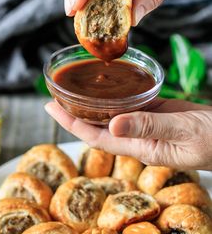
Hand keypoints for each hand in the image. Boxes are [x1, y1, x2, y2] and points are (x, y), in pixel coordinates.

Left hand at [45, 98, 211, 169]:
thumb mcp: (181, 131)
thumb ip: (149, 126)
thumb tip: (112, 125)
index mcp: (140, 147)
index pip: (95, 137)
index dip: (71, 124)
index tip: (51, 109)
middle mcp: (138, 138)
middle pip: (98, 127)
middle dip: (74, 114)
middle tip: (54, 97)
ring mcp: (146, 127)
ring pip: (112, 116)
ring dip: (93, 105)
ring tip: (75, 90)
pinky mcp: (156, 114)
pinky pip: (130, 106)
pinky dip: (116, 97)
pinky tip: (109, 87)